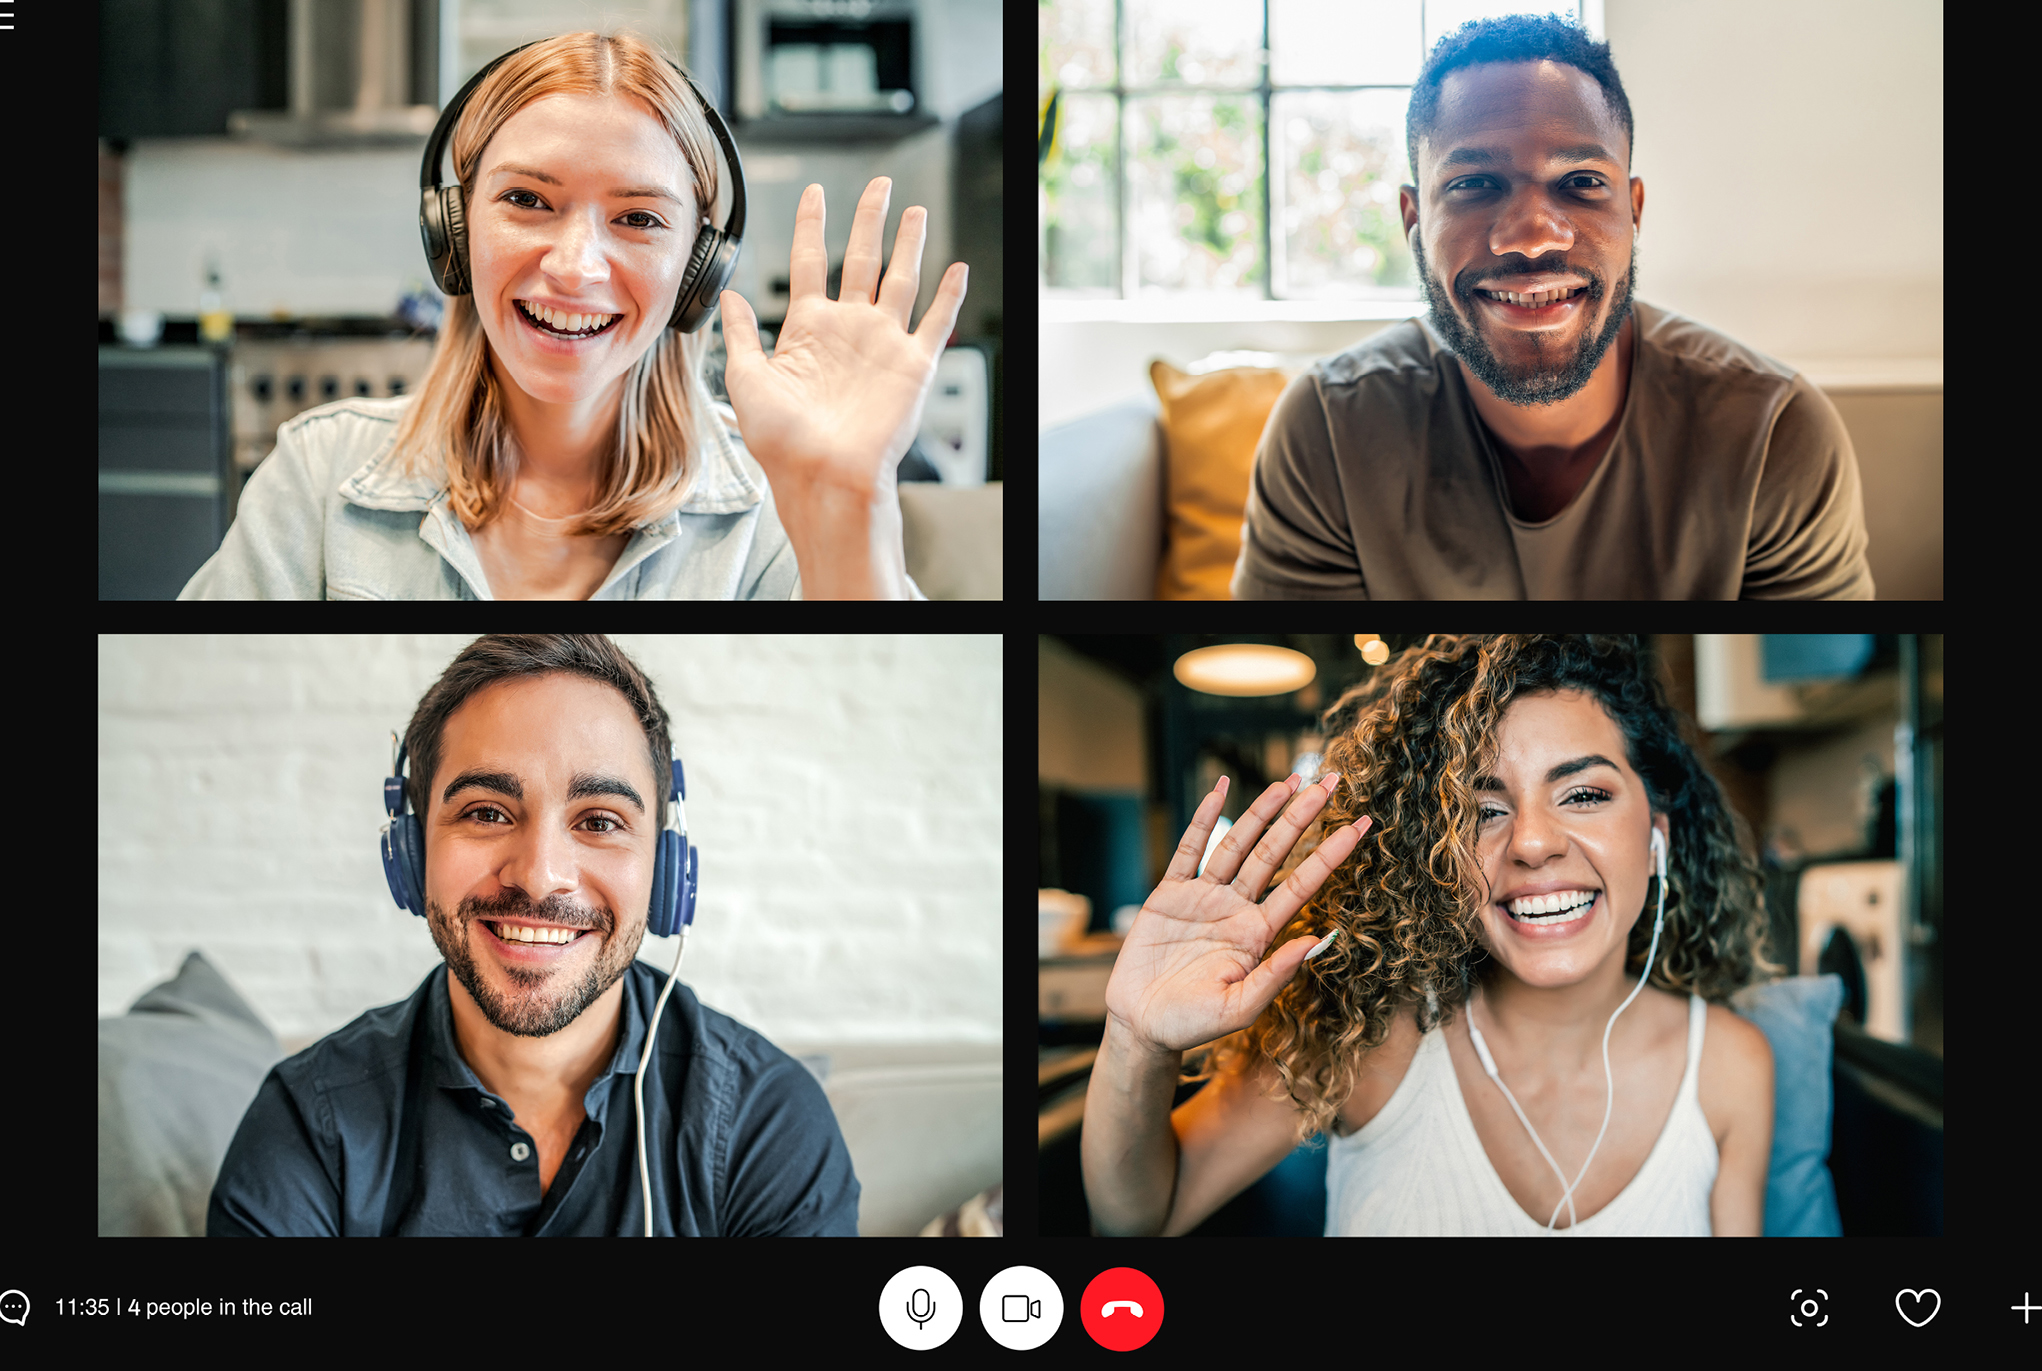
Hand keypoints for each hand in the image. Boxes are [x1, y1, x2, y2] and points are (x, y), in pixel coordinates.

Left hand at [718, 178, 966, 508]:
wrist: (822, 476)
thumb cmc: (783, 441)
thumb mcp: (747, 379)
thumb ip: (742, 334)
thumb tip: (729, 296)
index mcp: (808, 329)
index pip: (810, 262)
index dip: (811, 225)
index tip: (814, 194)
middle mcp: (848, 330)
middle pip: (861, 259)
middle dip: (870, 220)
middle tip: (878, 187)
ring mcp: (882, 344)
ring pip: (900, 279)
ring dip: (909, 244)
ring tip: (914, 211)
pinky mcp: (912, 365)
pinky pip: (936, 322)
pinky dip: (949, 296)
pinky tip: (957, 269)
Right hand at [1104, 772, 1370, 1056]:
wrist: (1142, 1026)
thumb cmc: (1192, 1024)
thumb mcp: (1240, 1009)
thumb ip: (1277, 974)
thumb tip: (1318, 940)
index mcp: (1259, 934)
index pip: (1302, 885)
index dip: (1331, 855)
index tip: (1360, 827)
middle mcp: (1236, 909)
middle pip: (1275, 853)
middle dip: (1302, 818)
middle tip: (1330, 782)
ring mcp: (1204, 897)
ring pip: (1238, 844)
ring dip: (1262, 811)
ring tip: (1287, 781)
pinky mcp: (1169, 894)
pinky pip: (1190, 849)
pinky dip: (1204, 818)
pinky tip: (1221, 790)